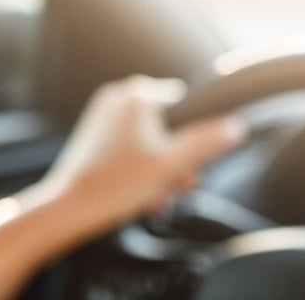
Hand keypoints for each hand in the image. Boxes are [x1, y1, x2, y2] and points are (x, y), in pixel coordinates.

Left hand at [35, 75, 246, 237]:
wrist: (69, 208)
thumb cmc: (115, 184)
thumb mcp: (172, 164)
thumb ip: (206, 143)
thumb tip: (235, 126)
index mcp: (137, 95)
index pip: (185, 103)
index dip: (195, 134)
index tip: (194, 160)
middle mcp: (118, 99)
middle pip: (167, 129)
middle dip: (176, 162)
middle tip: (177, 185)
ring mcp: (104, 119)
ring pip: (149, 145)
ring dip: (160, 173)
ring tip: (156, 196)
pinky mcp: (94, 140)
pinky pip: (129, 153)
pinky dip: (139, 173)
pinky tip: (141, 197)